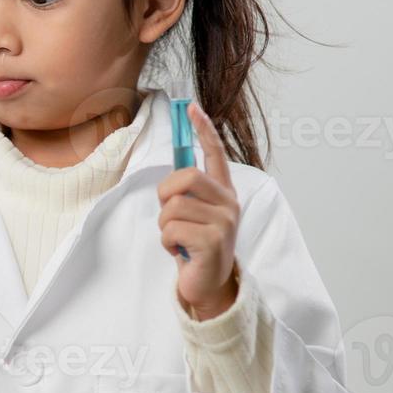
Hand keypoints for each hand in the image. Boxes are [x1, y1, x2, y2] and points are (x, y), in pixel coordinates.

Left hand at [157, 102, 239, 319]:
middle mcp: (229, 203)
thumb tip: (173, 171)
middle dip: (165, 195)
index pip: (216, 153)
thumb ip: (187, 192)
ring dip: (164, 226)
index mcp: (224, 192)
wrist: (209, 285)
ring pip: (173, 207)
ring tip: (178, 240)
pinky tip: (180, 252)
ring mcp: (224, 223)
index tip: (191, 107)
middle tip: (168, 215)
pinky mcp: (214, 242)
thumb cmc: (195, 246)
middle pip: (185, 178)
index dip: (203, 129)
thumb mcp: (194, 214)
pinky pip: (171, 230)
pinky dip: (166, 243)